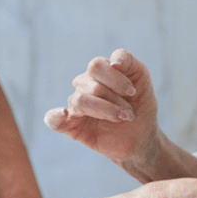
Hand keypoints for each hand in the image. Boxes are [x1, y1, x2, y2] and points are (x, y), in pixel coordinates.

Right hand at [44, 49, 162, 165]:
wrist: (142, 136)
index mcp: (98, 72)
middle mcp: (84, 85)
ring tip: (122, 119)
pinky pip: (54, 120)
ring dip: (106, 111)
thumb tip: (114, 62)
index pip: (96, 66)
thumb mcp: (141, 77)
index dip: (116, 79)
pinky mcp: (71, 126)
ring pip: (81, 101)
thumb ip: (128, 61)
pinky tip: (64, 114)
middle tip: (130, 112)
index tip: (133, 92)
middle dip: (115, 100)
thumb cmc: (139, 104)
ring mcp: (76, 105)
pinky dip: (55, 116)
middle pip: (92, 85)